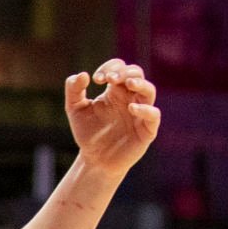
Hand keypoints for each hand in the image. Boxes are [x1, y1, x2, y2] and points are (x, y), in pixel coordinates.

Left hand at [65, 59, 160, 175]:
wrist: (95, 161)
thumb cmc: (88, 133)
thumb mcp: (75, 110)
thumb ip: (74, 91)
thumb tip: (81, 75)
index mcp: (115, 91)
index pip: (119, 68)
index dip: (110, 67)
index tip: (97, 79)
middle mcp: (130, 98)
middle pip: (136, 74)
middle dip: (124, 72)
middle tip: (110, 78)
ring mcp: (140, 113)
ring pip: (149, 90)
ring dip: (140, 84)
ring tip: (128, 84)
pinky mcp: (146, 130)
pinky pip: (153, 115)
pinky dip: (145, 109)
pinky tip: (131, 108)